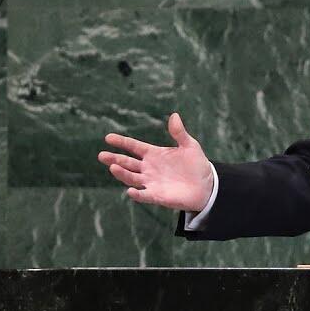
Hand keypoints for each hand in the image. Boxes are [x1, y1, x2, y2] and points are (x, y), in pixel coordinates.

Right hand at [98, 113, 213, 211]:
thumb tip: (174, 115)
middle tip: (102, 155)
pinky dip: (137, 194)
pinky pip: (144, 195)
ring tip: (112, 167)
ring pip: (132, 178)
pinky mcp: (157, 196)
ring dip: (122, 173)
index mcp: (153, 154)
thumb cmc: (196, 164)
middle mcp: (148, 168)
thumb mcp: (189, 146)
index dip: (121, 142)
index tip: (108, 138)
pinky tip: (130, 191)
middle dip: (115, 159)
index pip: (133, 147)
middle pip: (127, 163)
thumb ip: (179, 133)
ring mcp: (151, 182)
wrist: (207, 186)